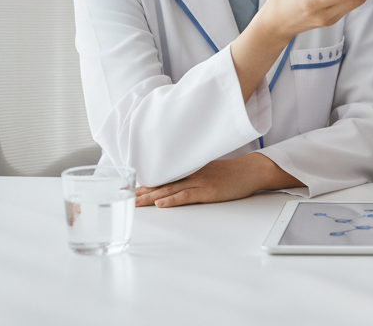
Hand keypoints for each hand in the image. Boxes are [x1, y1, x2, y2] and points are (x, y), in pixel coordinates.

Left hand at [134, 153, 301, 207]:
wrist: (251, 170)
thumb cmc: (231, 172)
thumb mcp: (208, 169)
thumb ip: (191, 174)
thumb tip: (174, 183)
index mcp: (190, 169)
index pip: (162, 175)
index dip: (144, 181)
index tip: (126, 186)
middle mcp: (192, 174)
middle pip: (162, 182)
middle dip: (141, 190)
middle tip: (122, 195)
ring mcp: (200, 182)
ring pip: (170, 189)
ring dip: (151, 196)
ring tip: (134, 202)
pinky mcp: (209, 192)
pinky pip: (188, 195)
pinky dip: (173, 200)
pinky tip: (162, 204)